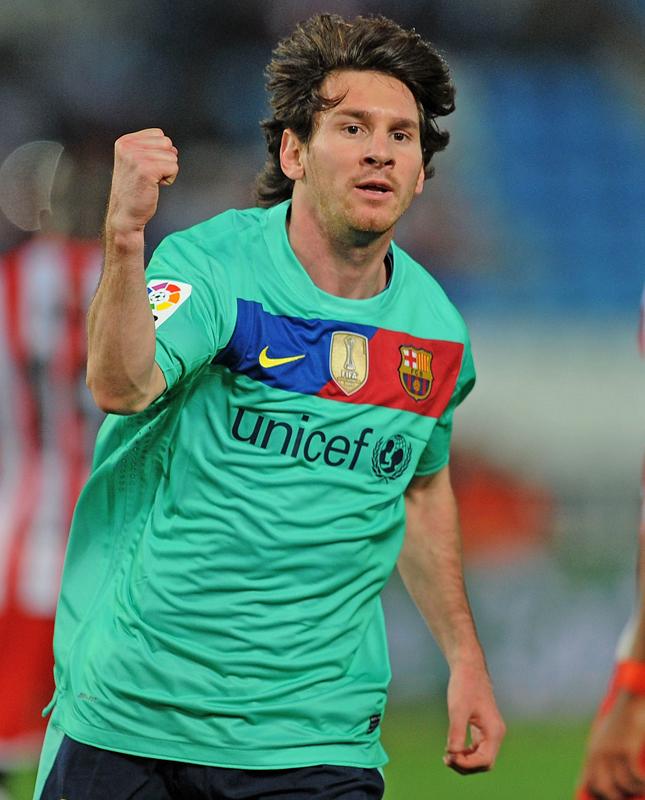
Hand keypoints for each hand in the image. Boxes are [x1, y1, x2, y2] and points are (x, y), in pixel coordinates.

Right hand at [106, 128, 178, 234]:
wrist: (125, 215)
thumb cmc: (134, 191)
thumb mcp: (136, 162)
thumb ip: (151, 149)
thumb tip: (173, 148)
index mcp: (125, 141)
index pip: (159, 134)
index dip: (159, 152)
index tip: (145, 168)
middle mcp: (128, 146)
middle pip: (167, 143)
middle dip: (165, 161)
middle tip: (149, 176)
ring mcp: (136, 157)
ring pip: (172, 156)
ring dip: (167, 171)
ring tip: (151, 182)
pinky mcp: (147, 169)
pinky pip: (174, 167)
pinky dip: (170, 179)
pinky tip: (155, 186)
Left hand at [443, 659, 505, 774]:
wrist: (468, 666)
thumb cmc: (464, 685)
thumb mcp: (458, 710)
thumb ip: (456, 732)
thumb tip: (453, 754)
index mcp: (494, 731)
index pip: (485, 760)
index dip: (467, 764)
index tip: (449, 757)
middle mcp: (496, 734)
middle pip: (484, 763)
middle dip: (466, 765)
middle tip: (446, 759)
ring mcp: (490, 731)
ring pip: (481, 757)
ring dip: (465, 761)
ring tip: (447, 756)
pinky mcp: (482, 727)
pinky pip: (477, 748)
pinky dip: (466, 752)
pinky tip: (452, 749)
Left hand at [580, 691, 644, 799]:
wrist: (629, 702)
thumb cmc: (619, 724)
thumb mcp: (603, 741)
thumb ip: (599, 760)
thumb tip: (588, 782)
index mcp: (592, 753)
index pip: (591, 784)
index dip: (603, 793)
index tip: (618, 795)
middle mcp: (599, 753)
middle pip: (607, 788)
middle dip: (621, 794)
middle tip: (633, 791)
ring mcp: (612, 750)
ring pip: (624, 783)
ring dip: (637, 786)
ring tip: (642, 783)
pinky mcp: (626, 747)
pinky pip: (635, 775)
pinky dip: (643, 780)